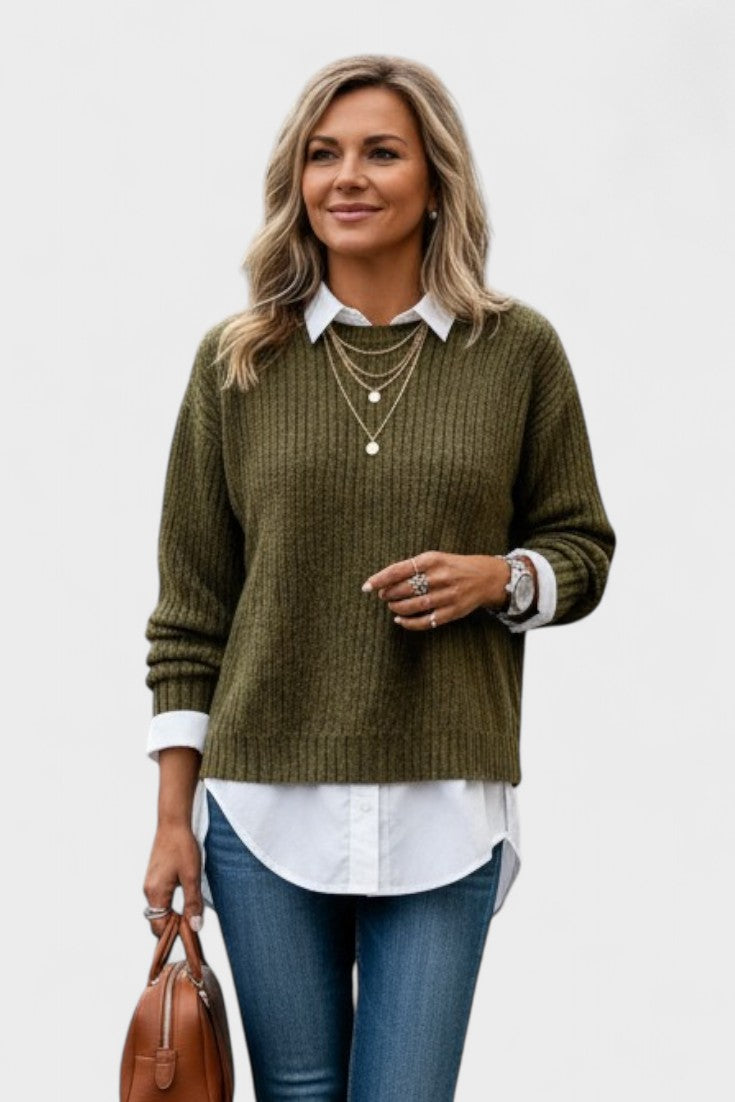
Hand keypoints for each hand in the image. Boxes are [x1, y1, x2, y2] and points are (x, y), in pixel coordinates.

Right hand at [143, 822, 202, 937]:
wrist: (173, 824)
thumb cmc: (182, 847)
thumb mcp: (192, 876)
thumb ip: (192, 903)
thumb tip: (195, 927)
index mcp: (156, 893)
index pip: (159, 927)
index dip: (174, 934)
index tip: (190, 935)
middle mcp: (149, 891)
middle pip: (158, 920)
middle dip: (174, 926)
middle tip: (193, 926)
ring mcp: (150, 884)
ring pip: (160, 910)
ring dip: (173, 915)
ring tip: (191, 914)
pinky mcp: (154, 878)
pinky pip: (160, 899)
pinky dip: (170, 905)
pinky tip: (184, 899)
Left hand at [361, 550, 511, 630]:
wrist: (486, 577)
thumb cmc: (453, 566)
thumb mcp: (435, 558)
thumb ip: (412, 567)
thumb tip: (384, 581)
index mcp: (432, 560)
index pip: (399, 570)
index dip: (380, 579)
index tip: (366, 586)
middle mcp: (440, 577)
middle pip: (404, 589)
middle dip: (388, 594)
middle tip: (382, 596)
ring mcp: (447, 595)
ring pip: (414, 606)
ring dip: (397, 608)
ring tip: (392, 606)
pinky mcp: (453, 612)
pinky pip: (426, 621)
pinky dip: (410, 623)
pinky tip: (401, 621)